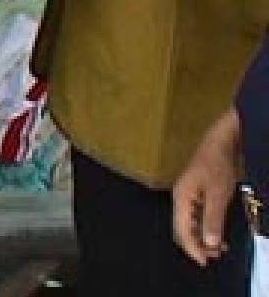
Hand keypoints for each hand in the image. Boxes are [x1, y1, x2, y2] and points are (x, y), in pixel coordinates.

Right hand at [172, 108, 240, 266]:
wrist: (222, 142)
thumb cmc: (217, 164)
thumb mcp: (218, 194)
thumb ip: (212, 219)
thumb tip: (207, 244)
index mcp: (180, 198)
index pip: (181, 230)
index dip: (192, 248)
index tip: (204, 262)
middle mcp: (180, 198)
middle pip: (182, 228)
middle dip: (196, 244)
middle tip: (213, 257)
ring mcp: (188, 195)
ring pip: (190, 224)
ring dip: (202, 237)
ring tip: (219, 248)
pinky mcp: (197, 193)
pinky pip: (197, 216)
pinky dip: (206, 228)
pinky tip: (217, 233)